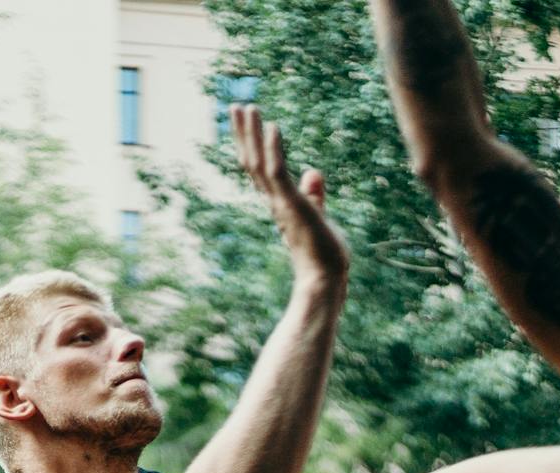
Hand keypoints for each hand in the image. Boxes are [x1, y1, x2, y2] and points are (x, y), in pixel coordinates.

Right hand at [231, 104, 348, 287]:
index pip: (259, 168)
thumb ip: (315, 195)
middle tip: (235, 106)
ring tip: (247, 107)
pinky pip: (278, 172)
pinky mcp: (290, 204)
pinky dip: (274, 149)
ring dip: (251, 134)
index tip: (247, 122)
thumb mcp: (319, 216)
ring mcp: (280, 202)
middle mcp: (273, 200)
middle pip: (251, 161)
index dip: (252, 144)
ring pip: (258, 163)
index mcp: (278, 202)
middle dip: (243, 133)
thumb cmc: (323, 253)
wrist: (324, 278)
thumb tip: (313, 172)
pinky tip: (273, 126)